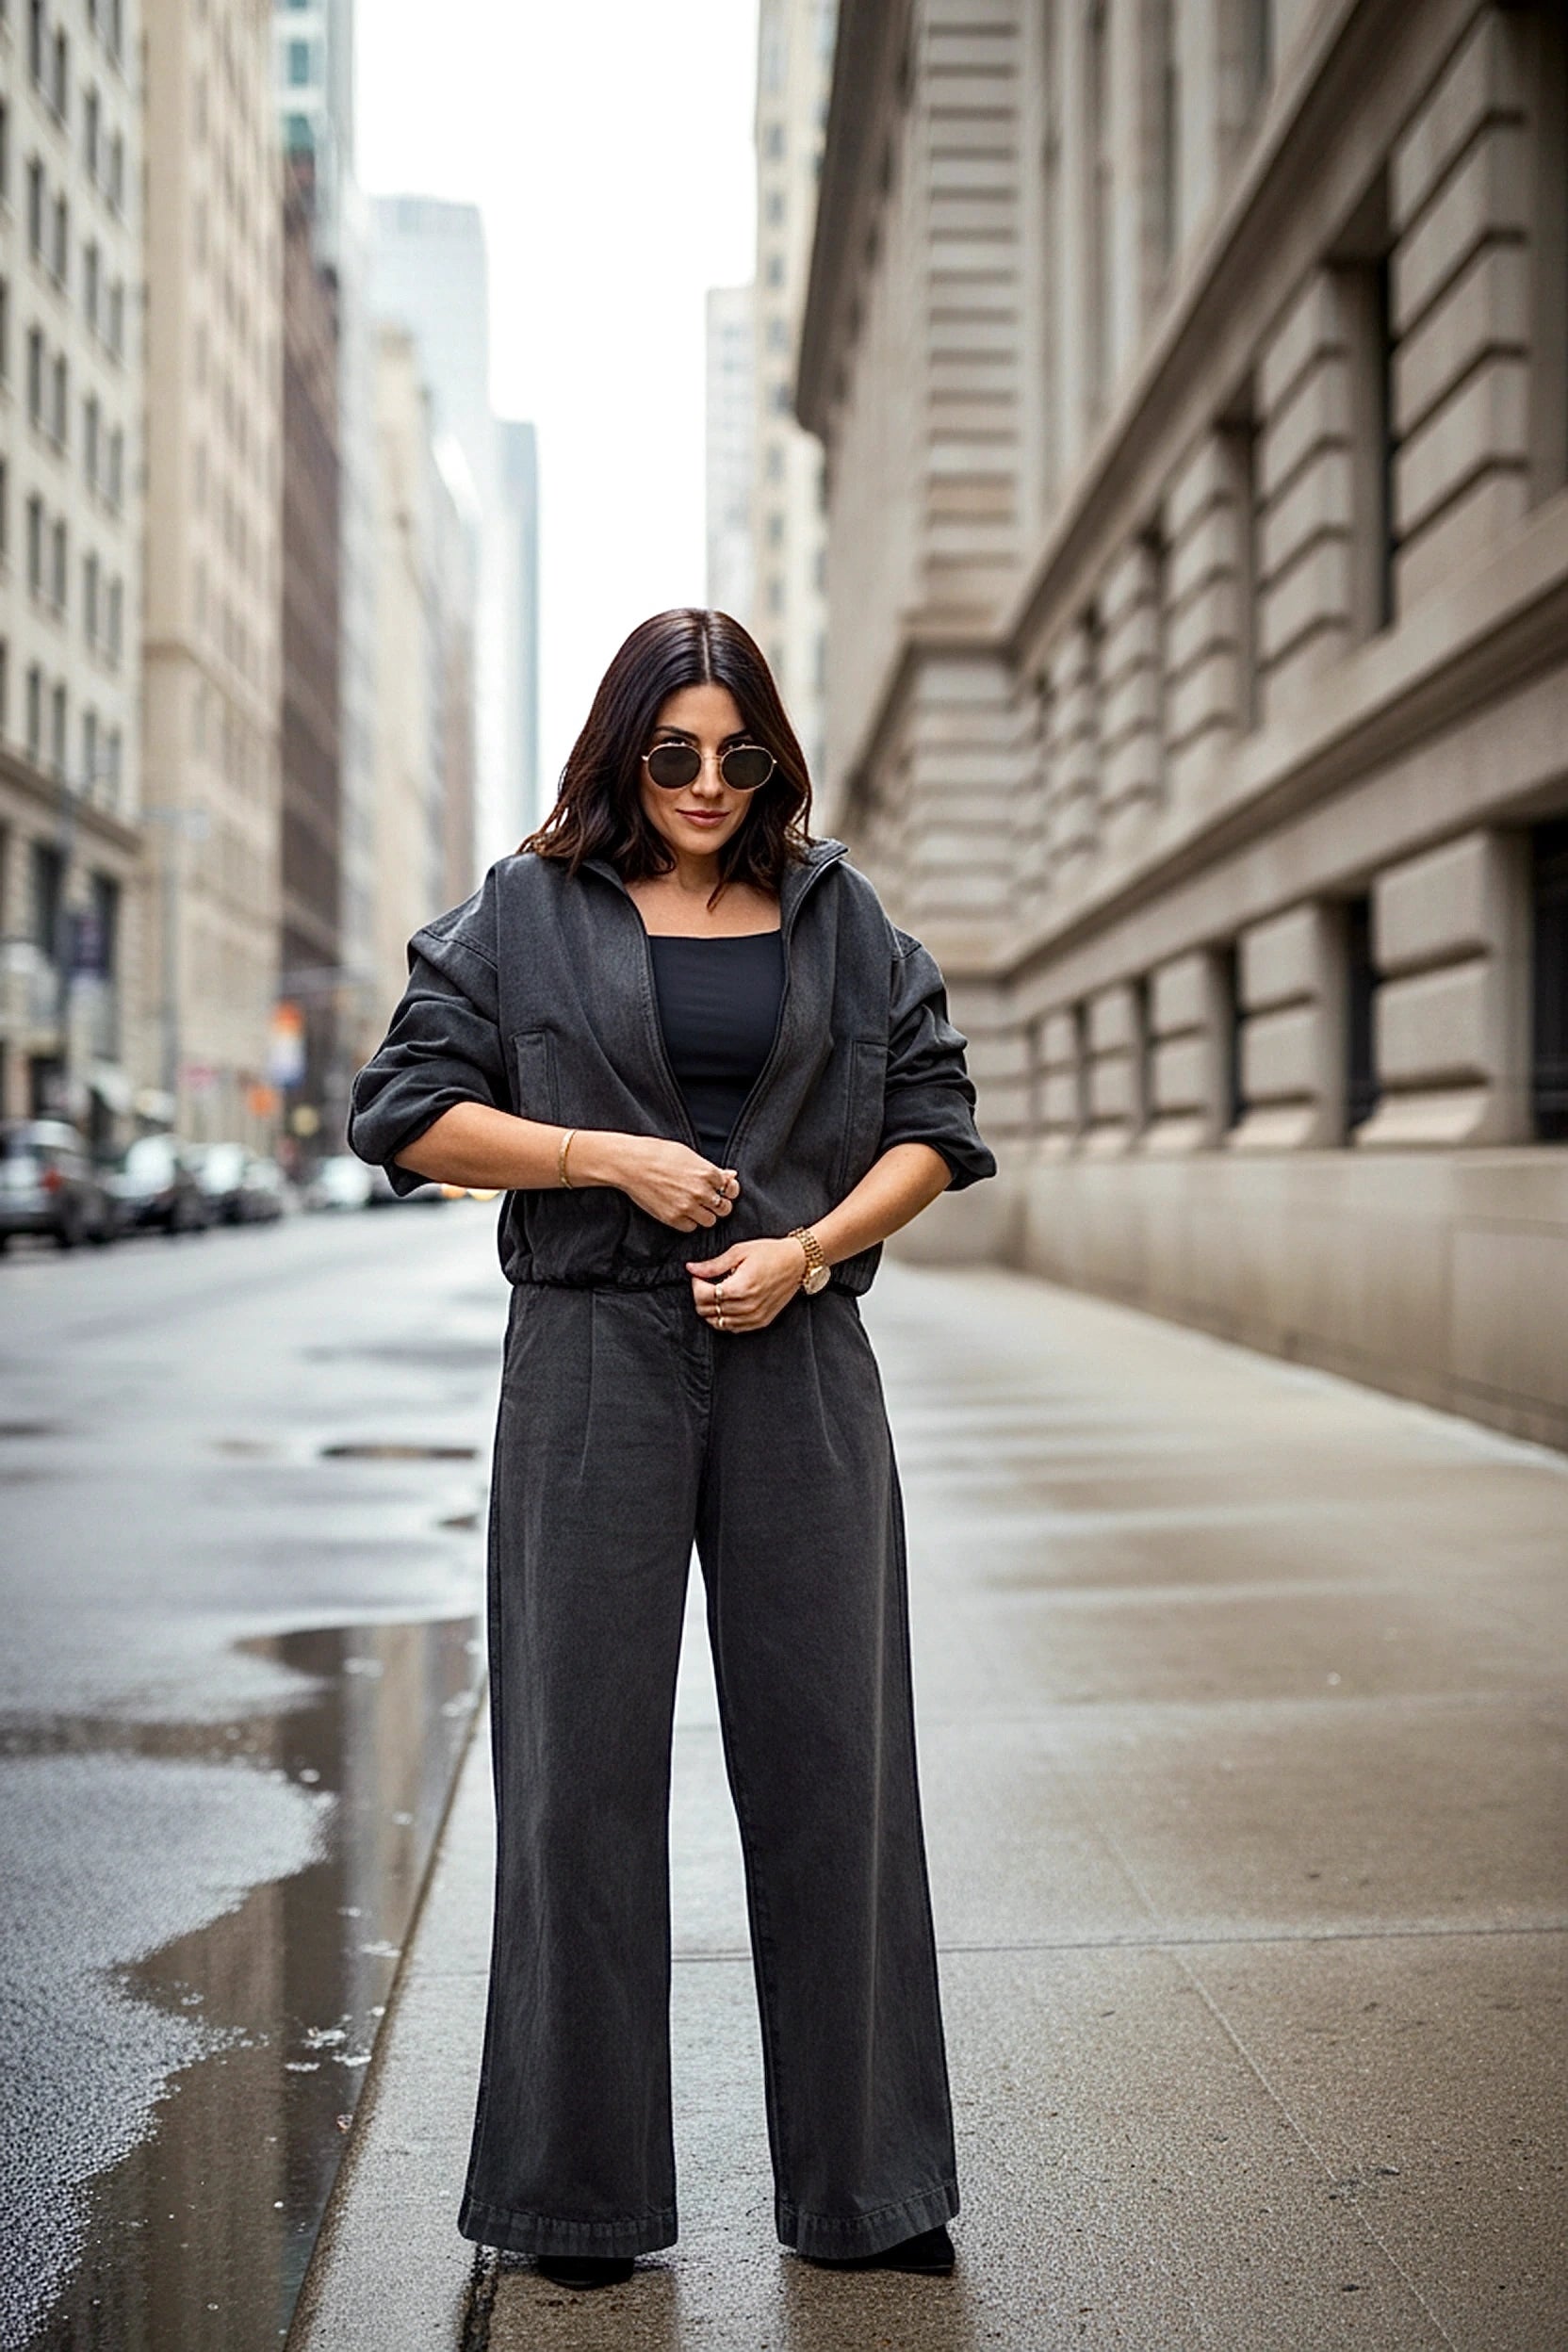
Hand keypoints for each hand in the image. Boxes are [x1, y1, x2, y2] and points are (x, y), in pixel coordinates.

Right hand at [592, 1135, 738, 1231]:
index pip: (729, 1188)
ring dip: (705, 1215)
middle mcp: (701, 1191)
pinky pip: (691, 1227)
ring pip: (710, 1221)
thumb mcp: (688, 1155)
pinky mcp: (673, 1218)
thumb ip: (711, 1168)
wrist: (632, 1164)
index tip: (718, 1189)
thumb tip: (731, 1174)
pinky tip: (682, 1211)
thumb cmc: (658, 1154)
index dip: (724, 1189)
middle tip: (710, 1201)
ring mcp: (687, 1206)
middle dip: (719, 1205)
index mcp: (707, 1173)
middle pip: (724, 1208)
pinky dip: (689, 1222)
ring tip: (695, 1207)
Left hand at [686, 1237, 809, 1332]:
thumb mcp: (739, 1251)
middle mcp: (747, 1306)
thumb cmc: (770, 1253)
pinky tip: (727, 1304)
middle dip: (700, 1297)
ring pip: (717, 1323)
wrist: (797, 1262)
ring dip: (711, 1309)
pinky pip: (733, 1328)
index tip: (699, 1276)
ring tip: (716, 1293)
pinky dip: (724, 1318)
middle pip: (708, 1311)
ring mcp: (754, 1317)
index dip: (696, 1285)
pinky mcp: (761, 1321)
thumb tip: (691, 1268)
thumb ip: (713, 1264)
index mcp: (740, 1287)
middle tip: (706, 1283)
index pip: (703, 1296)